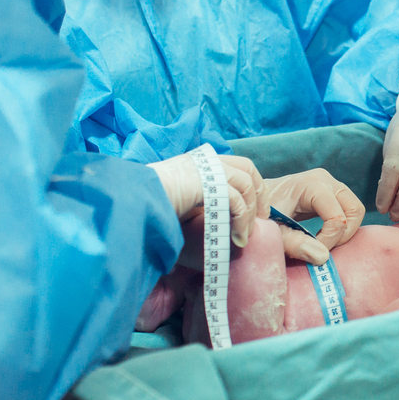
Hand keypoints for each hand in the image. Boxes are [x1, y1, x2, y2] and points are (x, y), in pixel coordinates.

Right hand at [148, 152, 269, 247]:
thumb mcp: (182, 199)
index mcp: (202, 162)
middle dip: (259, 195)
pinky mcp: (209, 182)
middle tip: (261, 220)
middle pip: (248, 169)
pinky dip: (241, 221)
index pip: (239, 165)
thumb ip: (201, 204)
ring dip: (249, 214)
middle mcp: (208, 160)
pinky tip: (237, 239)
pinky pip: (236, 201)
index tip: (256, 210)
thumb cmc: (152, 203)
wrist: (136, 198)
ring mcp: (209, 168)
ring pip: (245, 185)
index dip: (253, 186)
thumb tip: (217, 224)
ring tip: (245, 237)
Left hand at [266, 169, 363, 264]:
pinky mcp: (331, 192)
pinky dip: (342, 227)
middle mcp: (326, 180)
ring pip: (355, 210)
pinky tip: (323, 237)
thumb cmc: (263, 212)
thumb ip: (294, 243)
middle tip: (323, 249)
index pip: (337, 216)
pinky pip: (349, 211)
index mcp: (312, 184)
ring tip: (323, 243)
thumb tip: (322, 257)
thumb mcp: (275, 230)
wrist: (255, 199)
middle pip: (354, 210)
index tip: (311, 251)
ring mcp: (331, 184)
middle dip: (343, 235)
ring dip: (345, 232)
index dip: (329, 240)